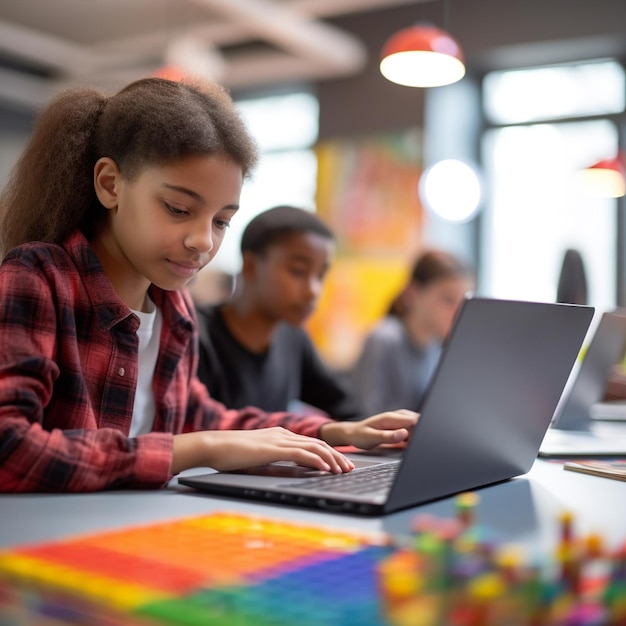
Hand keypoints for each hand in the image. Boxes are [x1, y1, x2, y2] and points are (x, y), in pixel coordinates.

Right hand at [171, 427, 354, 474]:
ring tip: (343, 471)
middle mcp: (283, 434)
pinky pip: (302, 454)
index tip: (339, 464)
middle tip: (349, 468)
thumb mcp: (256, 454)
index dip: (328, 453)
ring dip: (332, 459)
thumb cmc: (230, 453)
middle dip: (337, 456)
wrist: (214, 445)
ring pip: (315, 447)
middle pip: (318, 443)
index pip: (311, 443)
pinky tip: (326, 469)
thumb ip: (271, 457)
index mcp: (279, 435)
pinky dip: (317, 461)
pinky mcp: (274, 449)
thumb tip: (283, 466)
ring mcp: (279, 440)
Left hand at [318, 409, 417, 449]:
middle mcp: (397, 416)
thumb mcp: (372, 438)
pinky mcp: (400, 425)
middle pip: (419, 422)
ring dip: (417, 436)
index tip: (418, 442)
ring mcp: (400, 420)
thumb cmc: (361, 436)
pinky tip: (407, 444)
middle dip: (420, 433)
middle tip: (413, 446)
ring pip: (417, 426)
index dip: (420, 431)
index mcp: (391, 417)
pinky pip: (413, 429)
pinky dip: (413, 437)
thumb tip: (404, 434)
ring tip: (408, 446)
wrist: (353, 433)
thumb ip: (388, 437)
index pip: (415, 420)